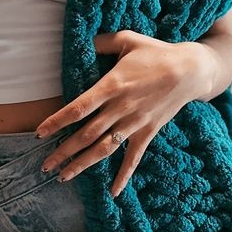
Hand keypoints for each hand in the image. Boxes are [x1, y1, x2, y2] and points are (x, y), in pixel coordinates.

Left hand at [35, 26, 229, 197]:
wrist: (191, 70)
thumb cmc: (157, 52)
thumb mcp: (127, 40)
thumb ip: (101, 42)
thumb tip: (82, 41)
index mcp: (112, 85)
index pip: (78, 108)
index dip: (57, 122)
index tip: (40, 133)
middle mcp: (121, 108)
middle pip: (86, 134)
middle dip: (63, 152)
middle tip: (44, 166)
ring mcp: (135, 122)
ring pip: (104, 149)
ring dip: (83, 164)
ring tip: (63, 177)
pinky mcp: (148, 132)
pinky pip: (134, 158)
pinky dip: (124, 176)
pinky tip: (113, 192)